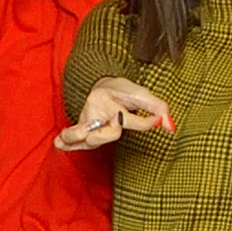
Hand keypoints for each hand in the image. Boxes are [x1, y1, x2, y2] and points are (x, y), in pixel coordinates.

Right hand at [55, 76, 176, 151]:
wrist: (100, 86)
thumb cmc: (122, 92)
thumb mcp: (142, 95)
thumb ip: (158, 108)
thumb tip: (170, 127)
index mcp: (107, 99)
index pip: (126, 119)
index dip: (145, 123)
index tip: (156, 121)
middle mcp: (93, 110)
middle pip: (101, 131)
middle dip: (110, 132)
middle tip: (118, 126)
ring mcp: (84, 122)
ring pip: (81, 136)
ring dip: (79, 137)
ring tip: (83, 133)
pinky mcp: (80, 131)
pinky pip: (67, 138)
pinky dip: (65, 142)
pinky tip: (61, 144)